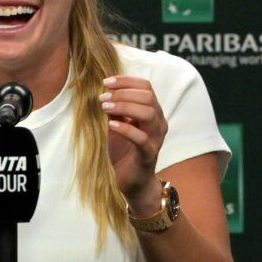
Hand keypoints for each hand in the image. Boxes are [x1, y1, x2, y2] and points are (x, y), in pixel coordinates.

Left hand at [101, 76, 167, 206]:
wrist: (131, 180)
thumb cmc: (124, 150)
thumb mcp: (117, 124)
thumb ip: (115, 109)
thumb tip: (106, 91)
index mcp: (153, 112)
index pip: (146, 87)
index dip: (127, 81)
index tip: (106, 82)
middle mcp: (158, 122)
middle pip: (148, 97)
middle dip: (123, 93)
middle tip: (103, 97)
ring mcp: (156, 138)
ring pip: (147, 113)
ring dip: (124, 107)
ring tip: (105, 107)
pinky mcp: (149, 154)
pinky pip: (141, 138)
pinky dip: (125, 128)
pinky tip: (111, 125)